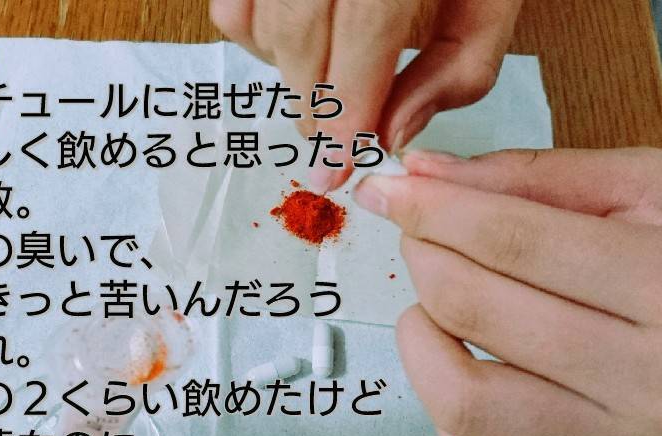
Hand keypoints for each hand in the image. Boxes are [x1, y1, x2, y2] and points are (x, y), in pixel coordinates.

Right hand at [210, 0, 522, 191]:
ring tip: (328, 87)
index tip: (338, 167)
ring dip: (291, 77)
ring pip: (260, 24)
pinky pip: (230, 10)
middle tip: (334, 141)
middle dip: (316, 106)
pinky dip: (257, 44)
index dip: (348, 106)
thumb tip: (392, 134)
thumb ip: (459, 67)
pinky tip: (299, 48)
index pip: (363, 29)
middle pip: (300, 34)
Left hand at [354, 147, 661, 435]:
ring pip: (467, 404)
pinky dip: (453, 426)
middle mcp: (645, 381)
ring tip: (435, 307)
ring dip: (424, 342)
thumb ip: (534, 177)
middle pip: (476, 310)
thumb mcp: (649, 190)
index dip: (431, 207)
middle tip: (423, 234)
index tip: (389, 189)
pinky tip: (467, 373)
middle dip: (424, 256)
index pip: (512, 240)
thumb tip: (425, 173)